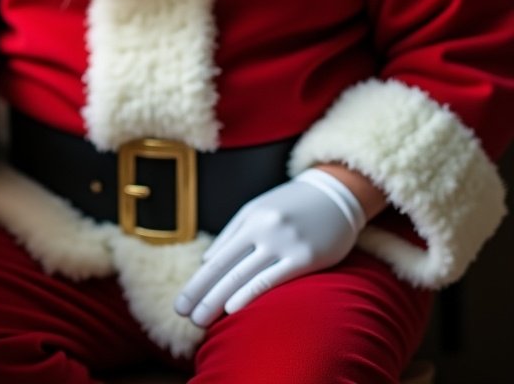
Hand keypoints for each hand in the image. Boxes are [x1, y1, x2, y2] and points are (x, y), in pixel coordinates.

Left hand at [174, 169, 365, 327]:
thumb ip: (234, 233)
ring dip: (218, 300)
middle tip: (182, 313)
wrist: (335, 195)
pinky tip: (233, 308)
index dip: (197, 281)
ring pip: (243, 275)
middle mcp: (262, 229)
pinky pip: (272, 278)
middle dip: (201, 294)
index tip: (180, 302)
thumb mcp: (260, 209)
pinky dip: (249, 293)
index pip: (217, 257)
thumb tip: (209, 261)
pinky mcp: (305, 257)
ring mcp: (283, 243)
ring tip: (200, 319)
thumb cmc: (293, 205)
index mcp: (249, 218)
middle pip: (225, 268)